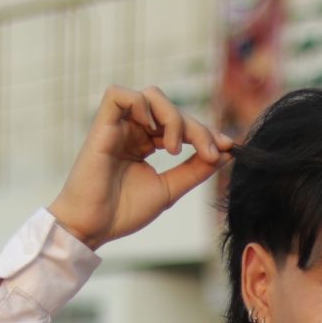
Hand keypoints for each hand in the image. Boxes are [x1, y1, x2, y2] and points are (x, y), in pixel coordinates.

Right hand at [47, 87, 232, 250]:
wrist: (94, 227)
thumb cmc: (124, 212)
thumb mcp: (170, 189)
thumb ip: (195, 170)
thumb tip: (226, 152)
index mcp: (146, 143)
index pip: (181, 124)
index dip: (205, 132)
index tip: (227, 147)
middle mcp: (132, 130)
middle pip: (172, 109)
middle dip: (197, 128)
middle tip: (209, 153)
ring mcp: (117, 126)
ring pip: (151, 96)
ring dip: (173, 117)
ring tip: (175, 149)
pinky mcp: (101, 125)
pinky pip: (118, 94)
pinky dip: (141, 104)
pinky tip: (152, 131)